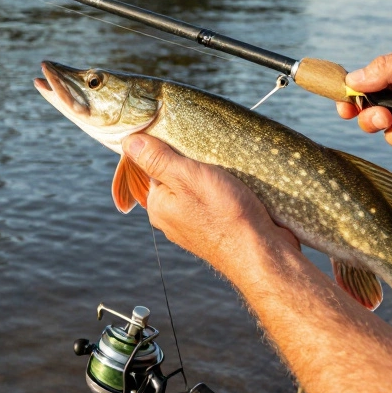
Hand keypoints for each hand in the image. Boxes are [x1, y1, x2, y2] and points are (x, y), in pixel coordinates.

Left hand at [120, 134, 298, 277]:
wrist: (262, 253)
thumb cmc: (224, 214)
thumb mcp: (187, 176)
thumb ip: (157, 159)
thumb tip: (129, 141)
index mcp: (158, 206)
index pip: (152, 167)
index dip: (168, 148)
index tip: (188, 139)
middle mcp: (172, 219)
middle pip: (176, 177)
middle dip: (193, 163)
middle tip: (212, 154)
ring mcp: (195, 227)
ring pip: (198, 190)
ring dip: (212, 176)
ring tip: (229, 169)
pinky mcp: (218, 231)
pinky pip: (215, 204)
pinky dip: (225, 192)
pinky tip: (238, 188)